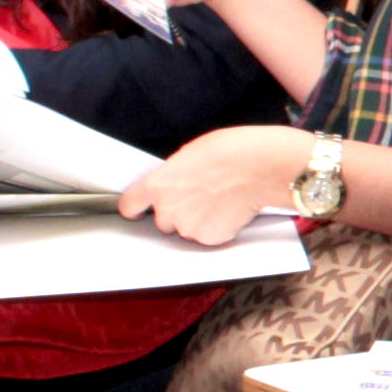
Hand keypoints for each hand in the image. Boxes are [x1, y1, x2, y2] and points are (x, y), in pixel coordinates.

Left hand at [119, 122, 307, 240]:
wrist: (262, 167)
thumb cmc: (229, 151)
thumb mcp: (189, 154)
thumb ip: (172, 175)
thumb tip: (173, 184)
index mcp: (157, 186)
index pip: (129, 206)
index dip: (137, 206)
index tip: (140, 208)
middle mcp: (168, 211)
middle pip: (162, 220)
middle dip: (177, 211)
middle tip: (198, 195)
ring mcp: (189, 229)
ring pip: (186, 230)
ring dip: (197, 220)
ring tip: (218, 200)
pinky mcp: (211, 239)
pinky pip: (207, 236)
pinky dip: (216, 227)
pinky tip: (229, 210)